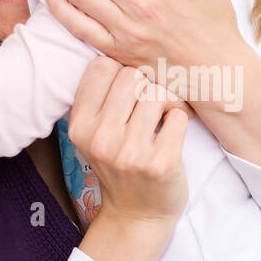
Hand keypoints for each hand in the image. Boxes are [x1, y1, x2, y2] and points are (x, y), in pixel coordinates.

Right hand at [68, 54, 189, 227]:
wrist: (137, 215)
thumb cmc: (119, 165)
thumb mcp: (94, 134)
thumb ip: (99, 97)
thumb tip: (115, 44)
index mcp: (80, 125)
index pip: (102, 66)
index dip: (120, 74)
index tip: (126, 94)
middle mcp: (101, 138)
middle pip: (133, 75)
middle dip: (144, 87)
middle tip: (147, 110)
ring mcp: (130, 153)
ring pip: (158, 93)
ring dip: (166, 105)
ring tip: (159, 124)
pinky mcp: (160, 163)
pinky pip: (179, 116)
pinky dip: (180, 122)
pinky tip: (170, 139)